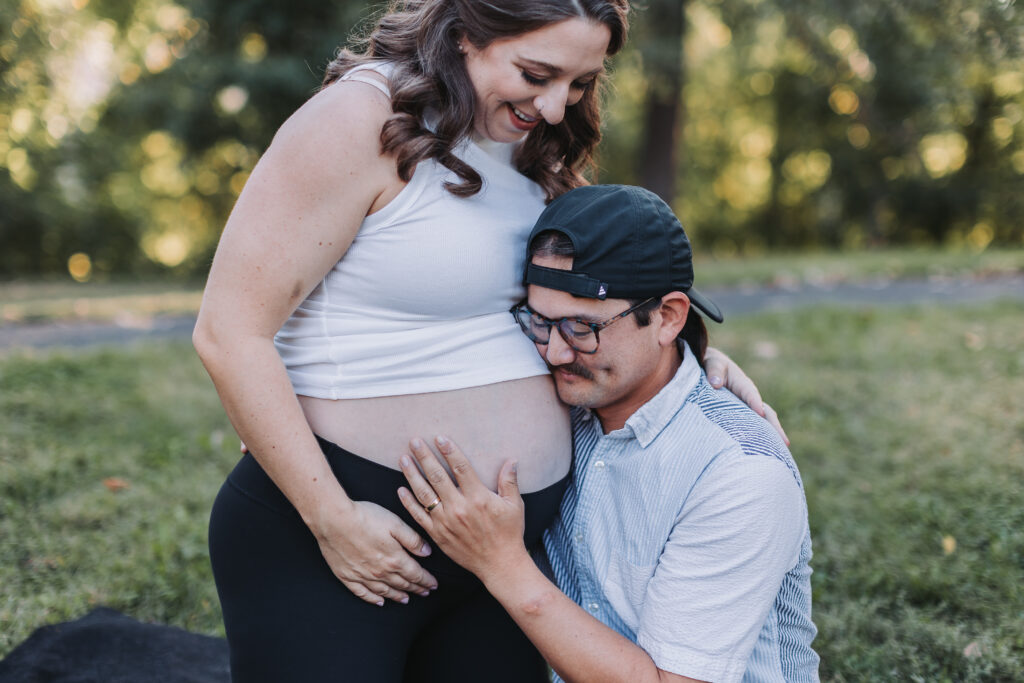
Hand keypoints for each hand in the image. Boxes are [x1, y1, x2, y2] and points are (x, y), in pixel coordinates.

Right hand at [310, 498, 437, 605]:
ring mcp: (363, 576)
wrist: (334, 520)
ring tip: (406, 599)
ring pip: (384, 591)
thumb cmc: (365, 518)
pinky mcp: (347, 576)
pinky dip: (373, 599)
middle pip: (402, 584)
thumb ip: (412, 540)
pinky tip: (379, 601)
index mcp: (394, 559)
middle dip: (415, 589)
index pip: (415, 574)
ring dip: (397, 596)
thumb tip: (427, 553)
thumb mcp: (395, 523)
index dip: (426, 581)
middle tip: (424, 593)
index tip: (433, 585)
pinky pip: (363, 593)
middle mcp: (380, 572)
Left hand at [397, 436, 527, 580]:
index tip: (439, 438)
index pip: (461, 468)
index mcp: (478, 498)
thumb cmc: (509, 534)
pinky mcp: (438, 535)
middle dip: (425, 457)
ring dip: (412, 475)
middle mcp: (459, 508)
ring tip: (403, 459)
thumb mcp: (515, 506)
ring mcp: (446, 522)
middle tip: (414, 441)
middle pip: (437, 476)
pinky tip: (401, 489)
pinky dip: (408, 502)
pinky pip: (418, 516)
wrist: (499, 565)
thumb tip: (512, 460)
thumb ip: (510, 481)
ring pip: (424, 494)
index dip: (449, 451)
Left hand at [703, 346, 788, 444]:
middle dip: (774, 427)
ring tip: (781, 452)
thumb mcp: (712, 363)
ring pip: (763, 423)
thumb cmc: (711, 365)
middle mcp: (749, 398)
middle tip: (784, 442)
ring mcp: (748, 409)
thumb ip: (714, 370)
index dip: (754, 402)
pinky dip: (761, 439)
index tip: (760, 412)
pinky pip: (754, 428)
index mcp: (742, 383)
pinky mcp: (744, 418)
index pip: (749, 393)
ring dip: (772, 436)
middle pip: (765, 412)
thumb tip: (715, 383)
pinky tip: (763, 453)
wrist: (711, 368)